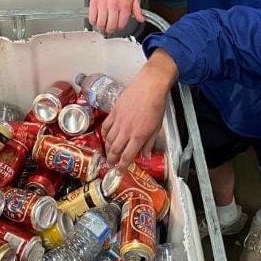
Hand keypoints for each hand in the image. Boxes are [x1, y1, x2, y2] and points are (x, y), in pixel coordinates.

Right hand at [89, 0, 143, 33]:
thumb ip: (138, 10)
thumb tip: (141, 19)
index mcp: (124, 5)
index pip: (121, 24)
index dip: (120, 27)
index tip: (118, 26)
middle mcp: (113, 5)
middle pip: (111, 26)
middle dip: (111, 29)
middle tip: (110, 27)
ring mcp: (103, 4)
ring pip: (101, 24)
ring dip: (102, 27)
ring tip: (104, 25)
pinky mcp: (94, 3)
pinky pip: (92, 18)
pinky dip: (94, 22)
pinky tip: (97, 20)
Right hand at [102, 50, 178, 168]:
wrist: (149, 87)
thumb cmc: (156, 107)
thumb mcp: (156, 128)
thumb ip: (149, 143)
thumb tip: (144, 156)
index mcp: (138, 137)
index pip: (127, 156)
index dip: (122, 166)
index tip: (119, 172)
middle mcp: (126, 131)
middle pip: (115, 150)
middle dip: (112, 160)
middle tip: (111, 164)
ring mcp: (118, 121)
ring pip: (108, 139)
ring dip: (107, 149)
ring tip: (108, 154)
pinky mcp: (113, 112)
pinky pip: (105, 126)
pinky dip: (103, 134)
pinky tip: (105, 138)